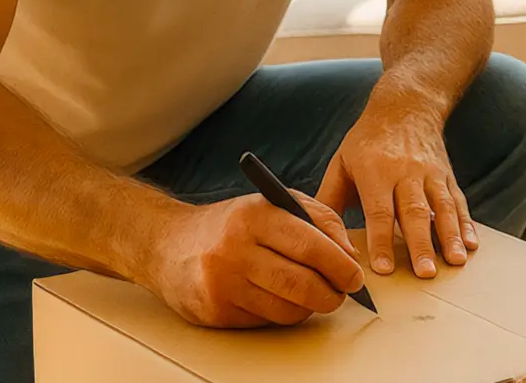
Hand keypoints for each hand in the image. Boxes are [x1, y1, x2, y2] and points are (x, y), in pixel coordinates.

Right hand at [139, 191, 364, 328]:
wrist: (169, 245)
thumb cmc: (232, 224)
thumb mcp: (274, 204)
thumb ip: (318, 219)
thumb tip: (349, 254)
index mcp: (254, 216)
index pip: (310, 245)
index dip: (340, 265)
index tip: (355, 276)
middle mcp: (234, 249)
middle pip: (300, 284)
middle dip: (331, 294)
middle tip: (341, 293)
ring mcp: (222, 284)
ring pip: (286, 310)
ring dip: (309, 307)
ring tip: (313, 295)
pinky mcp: (215, 312)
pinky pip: (265, 322)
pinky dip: (281, 314)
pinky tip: (278, 299)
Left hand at [316, 97, 477, 278]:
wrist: (406, 105)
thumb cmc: (367, 140)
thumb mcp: (341, 162)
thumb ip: (330, 200)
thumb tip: (317, 236)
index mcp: (375, 171)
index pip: (379, 210)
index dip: (381, 240)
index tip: (383, 268)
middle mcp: (406, 172)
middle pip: (414, 212)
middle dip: (421, 245)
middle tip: (425, 273)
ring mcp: (431, 173)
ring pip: (442, 208)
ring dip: (450, 236)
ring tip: (455, 262)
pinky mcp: (447, 175)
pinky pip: (458, 201)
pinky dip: (466, 223)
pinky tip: (471, 244)